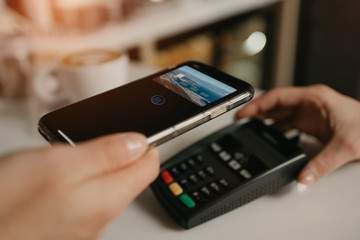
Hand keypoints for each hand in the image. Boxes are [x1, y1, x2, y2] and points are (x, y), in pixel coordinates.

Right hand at [0, 132, 158, 239]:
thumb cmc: (7, 205)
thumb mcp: (61, 163)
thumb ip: (107, 153)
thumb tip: (140, 142)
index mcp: (108, 198)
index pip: (149, 166)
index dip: (148, 142)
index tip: (140, 127)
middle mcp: (102, 216)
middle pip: (128, 175)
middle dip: (116, 152)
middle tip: (90, 140)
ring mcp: (84, 224)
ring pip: (105, 184)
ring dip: (94, 164)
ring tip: (67, 156)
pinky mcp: (68, 225)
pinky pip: (85, 196)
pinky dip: (79, 179)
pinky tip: (55, 176)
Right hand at [235, 84, 359, 187]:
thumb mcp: (345, 147)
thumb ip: (321, 166)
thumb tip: (302, 179)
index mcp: (314, 98)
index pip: (278, 97)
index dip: (257, 104)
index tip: (243, 113)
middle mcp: (310, 104)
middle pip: (275, 105)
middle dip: (257, 113)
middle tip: (240, 123)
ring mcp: (311, 114)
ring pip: (280, 115)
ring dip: (265, 122)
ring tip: (249, 131)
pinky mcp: (312, 124)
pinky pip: (288, 124)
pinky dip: (276, 130)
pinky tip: (268, 138)